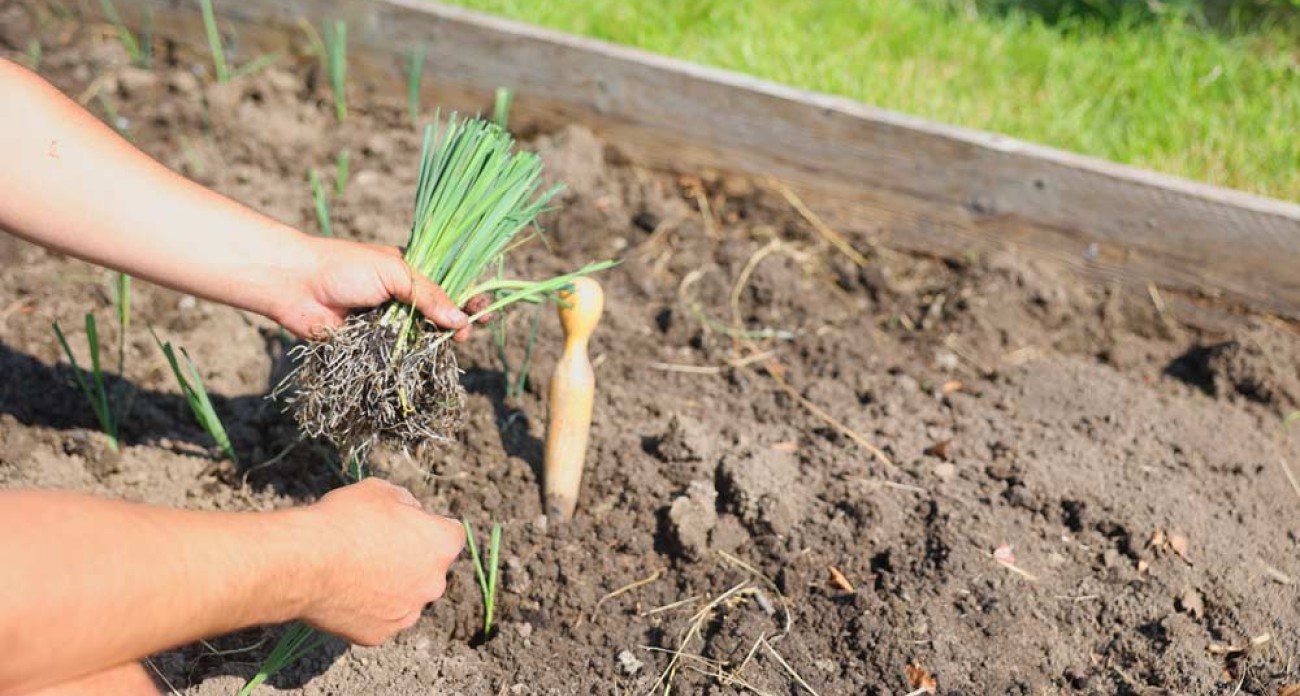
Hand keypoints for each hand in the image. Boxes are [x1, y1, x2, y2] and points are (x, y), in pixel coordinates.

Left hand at [272, 237, 489, 340]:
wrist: (295, 285)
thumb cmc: (345, 268)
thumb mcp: (395, 273)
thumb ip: (430, 297)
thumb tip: (462, 321)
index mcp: (409, 273)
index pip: (449, 285)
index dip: (469, 298)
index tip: (485, 310)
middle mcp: (400, 297)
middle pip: (439, 314)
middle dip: (458, 323)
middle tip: (470, 333)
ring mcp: (386, 322)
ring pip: (421, 337)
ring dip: (437, 344)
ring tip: (453, 347)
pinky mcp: (371, 345)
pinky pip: (398, 355)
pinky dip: (412, 360)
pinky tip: (426, 364)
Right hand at [299, 478, 464, 644]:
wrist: (307, 563)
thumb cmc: (347, 520)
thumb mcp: (380, 490)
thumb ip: (404, 501)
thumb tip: (409, 511)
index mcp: (442, 544)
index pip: (449, 532)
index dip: (425, 525)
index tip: (403, 524)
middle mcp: (433, 583)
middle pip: (428, 569)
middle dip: (409, 559)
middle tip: (374, 548)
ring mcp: (407, 613)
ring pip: (404, 597)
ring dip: (389, 587)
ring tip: (354, 572)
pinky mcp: (380, 635)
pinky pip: (378, 619)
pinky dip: (365, 610)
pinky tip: (343, 594)